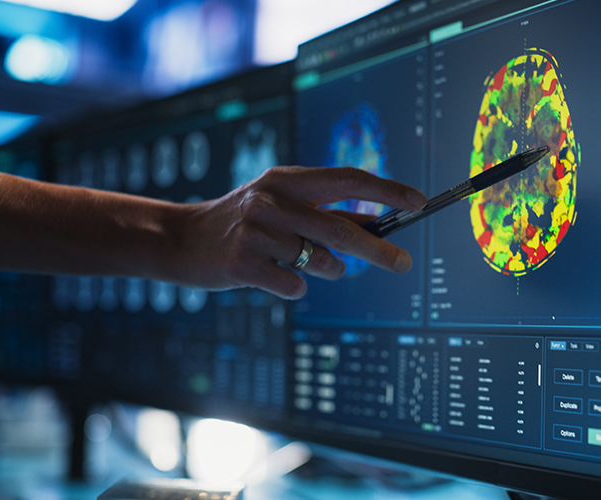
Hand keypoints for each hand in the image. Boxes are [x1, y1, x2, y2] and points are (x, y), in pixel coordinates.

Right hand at [168, 166, 426, 299]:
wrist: (181, 239)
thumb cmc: (243, 223)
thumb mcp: (282, 206)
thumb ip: (326, 214)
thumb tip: (380, 225)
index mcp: (288, 180)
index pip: (348, 179)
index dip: (387, 190)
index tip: (418, 202)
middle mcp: (272, 200)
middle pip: (340, 229)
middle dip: (378, 249)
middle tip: (403, 263)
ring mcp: (255, 231)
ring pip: (319, 261)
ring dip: (325, 270)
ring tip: (301, 262)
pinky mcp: (241, 263)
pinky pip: (293, 284)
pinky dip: (294, 286)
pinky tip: (275, 276)